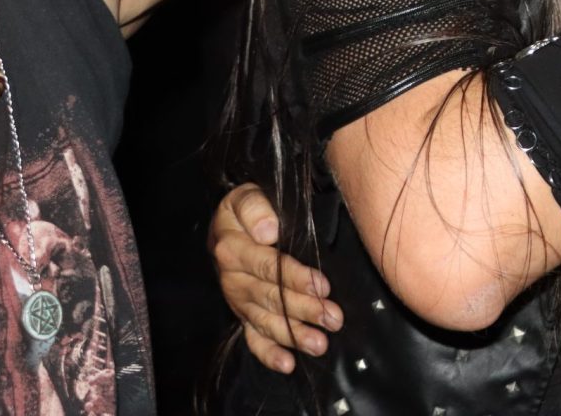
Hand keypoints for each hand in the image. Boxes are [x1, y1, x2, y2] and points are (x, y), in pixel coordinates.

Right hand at [210, 182, 342, 372]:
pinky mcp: (243, 313)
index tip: (322, 286)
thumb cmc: (247, 208)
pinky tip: (287, 364)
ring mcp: (238, 300)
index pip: (267, 266)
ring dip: (293, 334)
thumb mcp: (246, 196)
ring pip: (265, 320)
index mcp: (232, 249)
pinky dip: (268, 353)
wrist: (227, 224)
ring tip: (319, 344)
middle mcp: (232, 278)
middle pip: (270, 297)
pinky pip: (252, 337)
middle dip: (303, 310)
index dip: (295, 278)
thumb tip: (268, 230)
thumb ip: (255, 207)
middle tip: (332, 319)